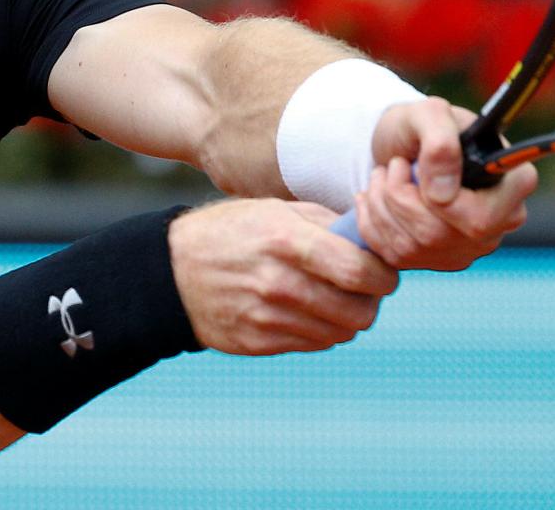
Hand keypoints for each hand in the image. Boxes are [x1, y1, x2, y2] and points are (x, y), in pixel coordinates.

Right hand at [168, 199, 397, 355]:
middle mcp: (280, 284)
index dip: (384, 276)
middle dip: (371, 301)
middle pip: (358, 312)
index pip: (360, 272)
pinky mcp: (260, 343)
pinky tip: (307, 310)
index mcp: (287, 241)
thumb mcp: (274, 209)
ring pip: (340, 333)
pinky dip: (321, 330)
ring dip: (347, 318)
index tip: (383, 271)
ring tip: (333, 297)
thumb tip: (373, 238)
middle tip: (364, 288)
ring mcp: (269, 318)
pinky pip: (314, 344)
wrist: (171, 271)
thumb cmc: (231, 232)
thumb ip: (327, 223)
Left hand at [358, 98, 536, 270]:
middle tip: (393, 166)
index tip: (413, 167)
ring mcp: (466, 247)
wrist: (401, 146)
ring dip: (380, 204)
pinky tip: (373, 197)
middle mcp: (497, 224)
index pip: (481, 217)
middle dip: (398, 196)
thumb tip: (442, 193)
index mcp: (512, 185)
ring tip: (381, 175)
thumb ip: (441, 141)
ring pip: (411, 246)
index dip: (440, 200)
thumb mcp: (430, 113)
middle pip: (437, 234)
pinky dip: (371, 221)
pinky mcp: (436, 261)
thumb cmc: (423, 126)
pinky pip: (393, 255)